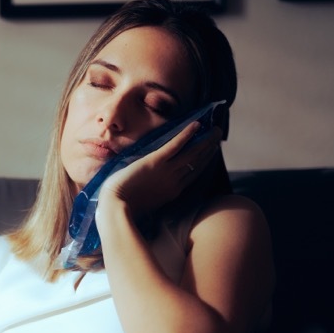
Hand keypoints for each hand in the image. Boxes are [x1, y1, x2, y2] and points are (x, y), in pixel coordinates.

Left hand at [97, 120, 222, 219]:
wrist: (115, 207)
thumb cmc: (124, 206)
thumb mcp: (146, 201)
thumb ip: (155, 192)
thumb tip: (156, 184)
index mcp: (172, 192)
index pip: (193, 173)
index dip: (204, 161)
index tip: (212, 151)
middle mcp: (174, 181)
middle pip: (196, 162)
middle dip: (209, 148)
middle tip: (218, 135)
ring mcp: (166, 171)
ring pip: (191, 153)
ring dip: (205, 140)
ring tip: (215, 130)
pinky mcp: (155, 162)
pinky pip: (175, 146)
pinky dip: (186, 135)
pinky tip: (196, 125)